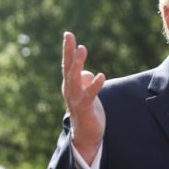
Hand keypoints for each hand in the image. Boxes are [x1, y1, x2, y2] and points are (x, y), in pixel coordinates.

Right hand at [61, 32, 105, 164]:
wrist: (86, 135)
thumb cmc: (87, 111)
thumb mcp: (86, 93)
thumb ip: (86, 82)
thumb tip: (89, 74)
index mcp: (69, 84)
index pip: (68, 64)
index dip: (68, 49)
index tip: (68, 34)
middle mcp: (69, 89)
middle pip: (68, 67)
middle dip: (69, 51)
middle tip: (69, 36)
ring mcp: (75, 98)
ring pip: (75, 78)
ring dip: (78, 63)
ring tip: (82, 48)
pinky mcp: (85, 107)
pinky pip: (89, 94)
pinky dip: (94, 85)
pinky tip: (101, 76)